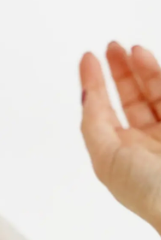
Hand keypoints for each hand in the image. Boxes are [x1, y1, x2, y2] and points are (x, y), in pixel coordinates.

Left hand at [80, 42, 160, 235]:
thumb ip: (93, 123)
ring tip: (132, 49)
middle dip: (120, 71)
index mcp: (122, 153)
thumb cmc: (149, 192)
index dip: (95, 83)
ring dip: (142, 69)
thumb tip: (86, 93)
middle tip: (111, 46)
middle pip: (131, 98)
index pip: (104, 110)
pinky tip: (148, 59)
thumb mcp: (106, 158)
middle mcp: (147, 142)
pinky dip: (158, 76)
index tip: (88, 58)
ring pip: (155, 94)